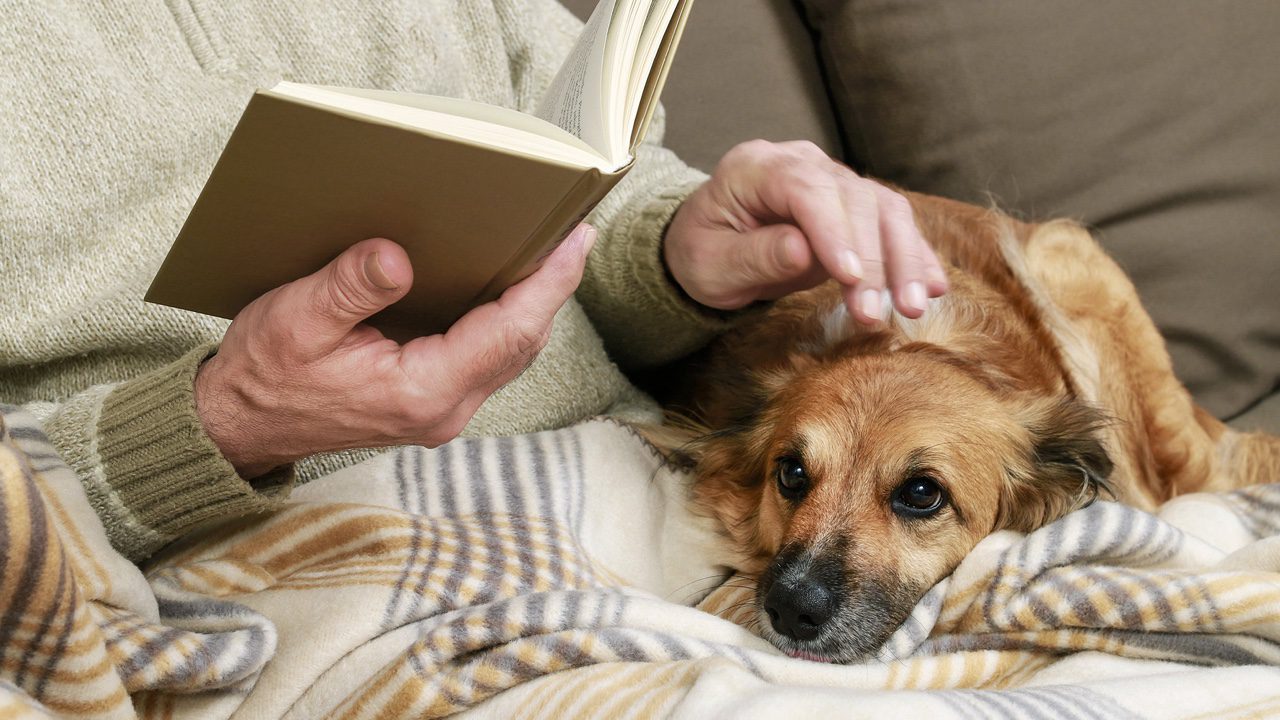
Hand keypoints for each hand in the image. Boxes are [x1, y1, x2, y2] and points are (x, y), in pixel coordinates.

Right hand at [194, 224, 595, 477]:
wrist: (241, 427)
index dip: (548, 284)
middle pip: (522, 343)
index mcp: (420, 391)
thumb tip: (397, 257)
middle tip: (572, 230)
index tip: (575, 240)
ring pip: (511, 352)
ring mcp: (443, 409)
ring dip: (533, 303)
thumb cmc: (266, 375)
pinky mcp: (434, 401)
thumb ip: (351, 288)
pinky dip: (506, 318)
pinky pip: (488, 357)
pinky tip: (505, 283)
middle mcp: (445, 409)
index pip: (508, 333)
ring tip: (552, 249)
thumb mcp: (296, 320)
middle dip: (552, 287)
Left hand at [664, 140, 947, 323]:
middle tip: (879, 313)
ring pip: (883, 208)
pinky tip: (932, 289)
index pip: (805, 190)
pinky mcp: (854, 204)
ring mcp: (832, 179)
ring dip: (904, 259)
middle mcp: (800, 163)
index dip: (833, 232)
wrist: (710, 245)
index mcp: (755, 167)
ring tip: (912, 307)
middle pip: (853, 199)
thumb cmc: (703, 254)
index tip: (849, 277)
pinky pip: (893, 224)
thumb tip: (803, 251)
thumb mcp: (711, 265)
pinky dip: (914, 256)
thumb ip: (754, 256)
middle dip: (873, 258)